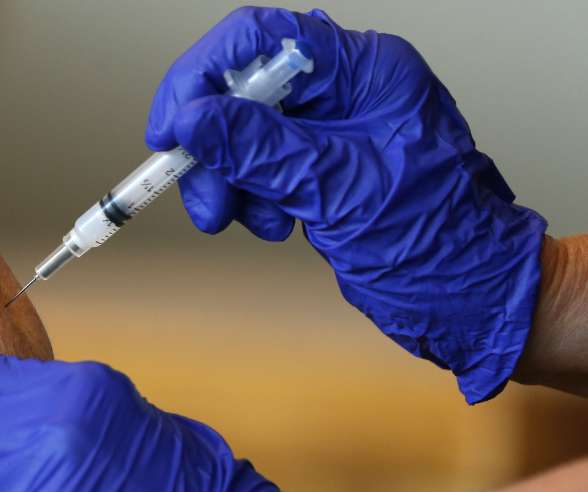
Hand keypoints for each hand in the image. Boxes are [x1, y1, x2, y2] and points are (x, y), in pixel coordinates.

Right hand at [147, 8, 546, 403]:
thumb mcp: (339, 190)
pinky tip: (275, 224)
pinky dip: (251, 197)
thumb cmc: (439, 243)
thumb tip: (194, 118)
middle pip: (244, 91)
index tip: (172, 129)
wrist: (473, 298)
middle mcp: (348, 91)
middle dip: (213, 146)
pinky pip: (262, 167)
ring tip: (246, 222)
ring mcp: (334, 131)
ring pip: (245, 135)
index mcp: (366, 72)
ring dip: (229, 180)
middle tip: (205, 201)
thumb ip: (261, 150)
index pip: (261, 40)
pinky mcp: (323, 168)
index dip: (203, 78)